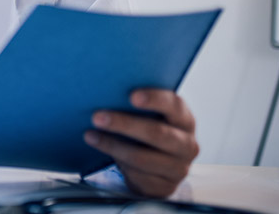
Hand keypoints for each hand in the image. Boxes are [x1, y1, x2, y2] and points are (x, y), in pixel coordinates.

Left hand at [83, 89, 199, 197]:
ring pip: (142, 158)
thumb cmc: (148, 130)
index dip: (154, 99)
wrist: (157, 166)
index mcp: (184, 120)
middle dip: (124, 124)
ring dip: (112, 146)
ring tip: (90, 135)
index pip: (174, 106)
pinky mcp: (165, 187)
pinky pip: (139, 177)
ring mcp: (179, 168)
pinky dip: (117, 165)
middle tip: (97, 117)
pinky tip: (103, 154)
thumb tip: (105, 90)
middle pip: (156, 133)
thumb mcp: (150, 116)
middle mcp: (187, 144)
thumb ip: (137, 105)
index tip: (131, 96)